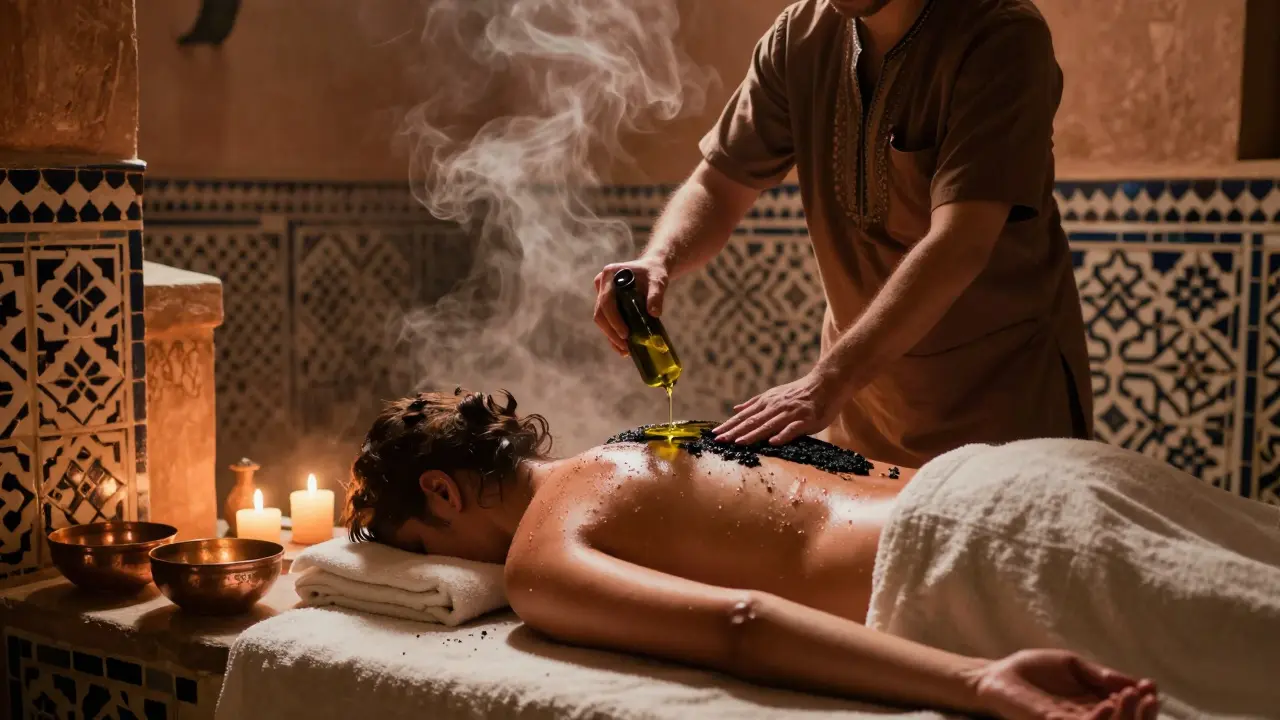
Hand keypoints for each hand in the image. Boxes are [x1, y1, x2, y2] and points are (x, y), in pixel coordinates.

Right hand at [593, 257, 669, 356]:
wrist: (651, 268)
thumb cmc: (654, 272)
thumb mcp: (658, 280)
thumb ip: (656, 294)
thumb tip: (655, 313)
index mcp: (609, 275)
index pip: (606, 301)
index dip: (614, 320)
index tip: (625, 334)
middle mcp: (601, 284)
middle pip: (600, 313)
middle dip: (611, 332)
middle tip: (625, 346)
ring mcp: (602, 294)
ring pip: (601, 319)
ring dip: (611, 336)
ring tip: (625, 350)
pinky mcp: (606, 304)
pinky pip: (606, 321)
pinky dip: (613, 334)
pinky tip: (622, 348)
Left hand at [713, 370, 844, 445]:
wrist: (827, 383)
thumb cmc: (800, 392)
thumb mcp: (774, 394)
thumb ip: (755, 403)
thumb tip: (735, 409)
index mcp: (767, 402)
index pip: (744, 416)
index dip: (729, 425)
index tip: (714, 434)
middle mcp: (776, 407)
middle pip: (752, 421)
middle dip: (735, 431)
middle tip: (719, 440)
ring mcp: (791, 413)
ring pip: (769, 425)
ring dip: (753, 434)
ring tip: (739, 442)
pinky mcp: (806, 419)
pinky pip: (793, 429)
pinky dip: (782, 435)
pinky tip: (773, 443)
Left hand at [974, 650, 1158, 719]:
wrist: (998, 675)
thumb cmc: (1033, 670)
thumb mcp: (1073, 666)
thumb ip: (1099, 674)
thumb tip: (1133, 681)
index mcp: (1093, 706)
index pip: (1125, 710)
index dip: (1142, 701)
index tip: (1152, 685)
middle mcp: (1085, 719)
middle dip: (1140, 712)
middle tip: (1147, 693)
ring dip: (1123, 715)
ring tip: (1128, 694)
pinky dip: (1097, 718)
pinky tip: (1106, 703)